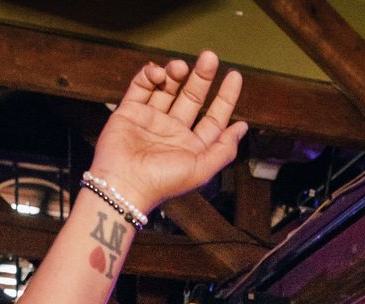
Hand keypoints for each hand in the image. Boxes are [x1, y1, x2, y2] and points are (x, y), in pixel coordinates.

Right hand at [88, 52, 248, 212]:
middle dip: (201, 77)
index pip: (213, 118)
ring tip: (180, 66)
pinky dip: (149, 76)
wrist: (122, 184)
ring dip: (175, 74)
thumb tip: (242, 128)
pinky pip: (141, 87)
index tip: (234, 76)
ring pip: (167, 89)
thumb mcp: (202, 169)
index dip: (225, 98)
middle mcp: (172, 132)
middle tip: (209, 57)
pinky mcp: (129, 112)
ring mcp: (150, 120)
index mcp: (191, 146)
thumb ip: (224, 149)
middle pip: (191, 97)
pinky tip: (158, 73)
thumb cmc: (162, 182)